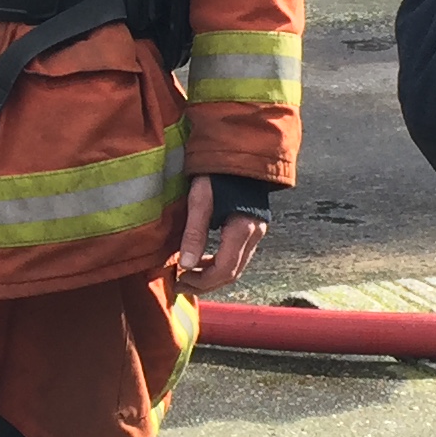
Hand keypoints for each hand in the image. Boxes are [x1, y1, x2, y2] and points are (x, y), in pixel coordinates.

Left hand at [176, 176, 268, 295]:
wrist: (240, 152)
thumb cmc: (217, 172)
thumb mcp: (200, 199)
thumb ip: (194, 233)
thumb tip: (185, 265)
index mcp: (242, 229)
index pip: (224, 270)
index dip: (201, 282)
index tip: (179, 281)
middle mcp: (254, 235)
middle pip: (232, 273)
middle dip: (205, 283)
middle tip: (180, 284)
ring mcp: (256, 232)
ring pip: (236, 267)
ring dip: (212, 275)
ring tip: (187, 274)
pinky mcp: (253, 228)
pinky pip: (237, 255)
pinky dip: (219, 263)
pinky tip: (201, 259)